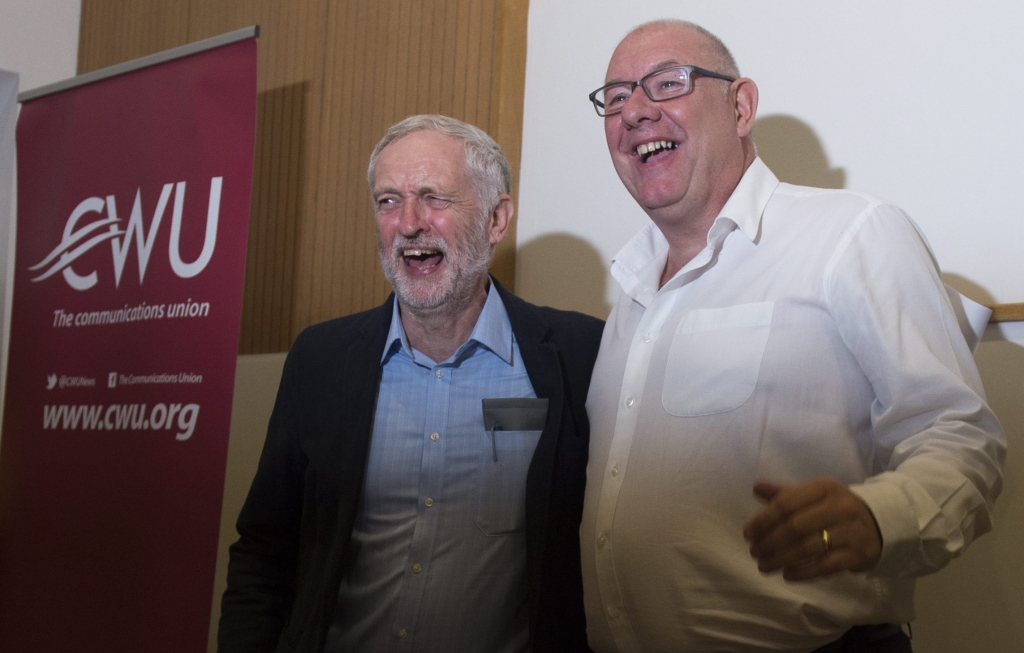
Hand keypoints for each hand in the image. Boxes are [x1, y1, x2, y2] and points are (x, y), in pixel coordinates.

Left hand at [742, 478, 881, 580]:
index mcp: (825, 488)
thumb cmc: (838, 509)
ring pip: (808, 547)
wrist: (881, 523)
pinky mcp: (858, 554)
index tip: (748, 533)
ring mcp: (851, 531)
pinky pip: (826, 565)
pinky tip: (787, 574)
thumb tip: (756, 487)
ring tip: (764, 566)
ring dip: (781, 558)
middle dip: (770, 541)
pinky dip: (804, 571)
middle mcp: (839, 507)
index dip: (764, 519)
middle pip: (795, 526)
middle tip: (754, 552)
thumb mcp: (815, 496)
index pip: (787, 503)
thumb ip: (786, 494)